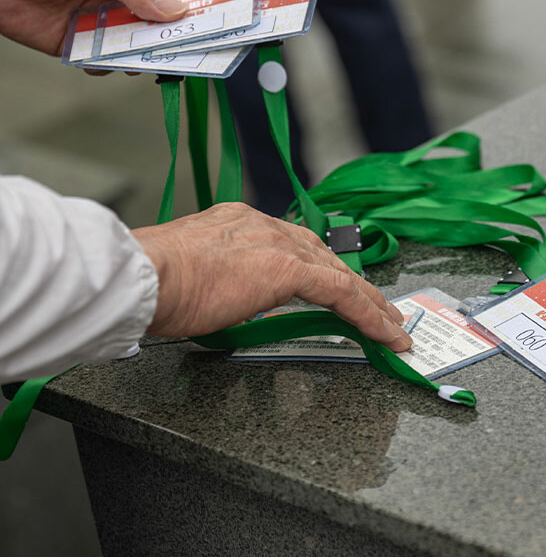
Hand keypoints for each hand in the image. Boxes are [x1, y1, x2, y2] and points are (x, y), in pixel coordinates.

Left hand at [0, 0, 206, 54]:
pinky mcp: (88, 44)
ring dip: (147, 55)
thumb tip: (173, 8)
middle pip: (170, 19)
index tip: (226, 14)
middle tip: (194, 47)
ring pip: (144, 45)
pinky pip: (113, 63)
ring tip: (145, 58)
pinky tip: (101, 59)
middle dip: (183, 34)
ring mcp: (109, 19)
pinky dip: (112, 67)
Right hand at [131, 203, 412, 352]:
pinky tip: (385, 332)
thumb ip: (223, 280)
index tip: (337, 289)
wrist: (143, 276)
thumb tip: (231, 298)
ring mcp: (278, 243)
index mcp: (242, 224)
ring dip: (371, 303)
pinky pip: (342, 294)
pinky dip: (368, 314)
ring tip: (392, 327)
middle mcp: (265, 225)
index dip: (323, 271)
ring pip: (341, 275)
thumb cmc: (153, 284)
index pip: (295, 245)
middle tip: (379, 308)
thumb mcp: (196, 275)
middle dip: (355, 285)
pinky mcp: (289, 268)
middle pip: (325, 257)